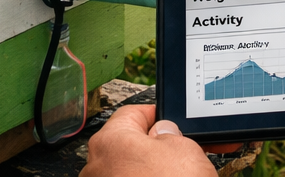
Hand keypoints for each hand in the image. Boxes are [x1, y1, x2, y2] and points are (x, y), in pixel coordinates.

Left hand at [81, 105, 216, 176]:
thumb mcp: (184, 151)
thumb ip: (172, 134)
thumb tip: (165, 132)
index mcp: (110, 141)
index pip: (133, 114)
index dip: (157, 116)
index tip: (173, 122)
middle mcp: (98, 167)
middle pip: (133, 148)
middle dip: (159, 152)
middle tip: (185, 158)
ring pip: (133, 174)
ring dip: (154, 175)